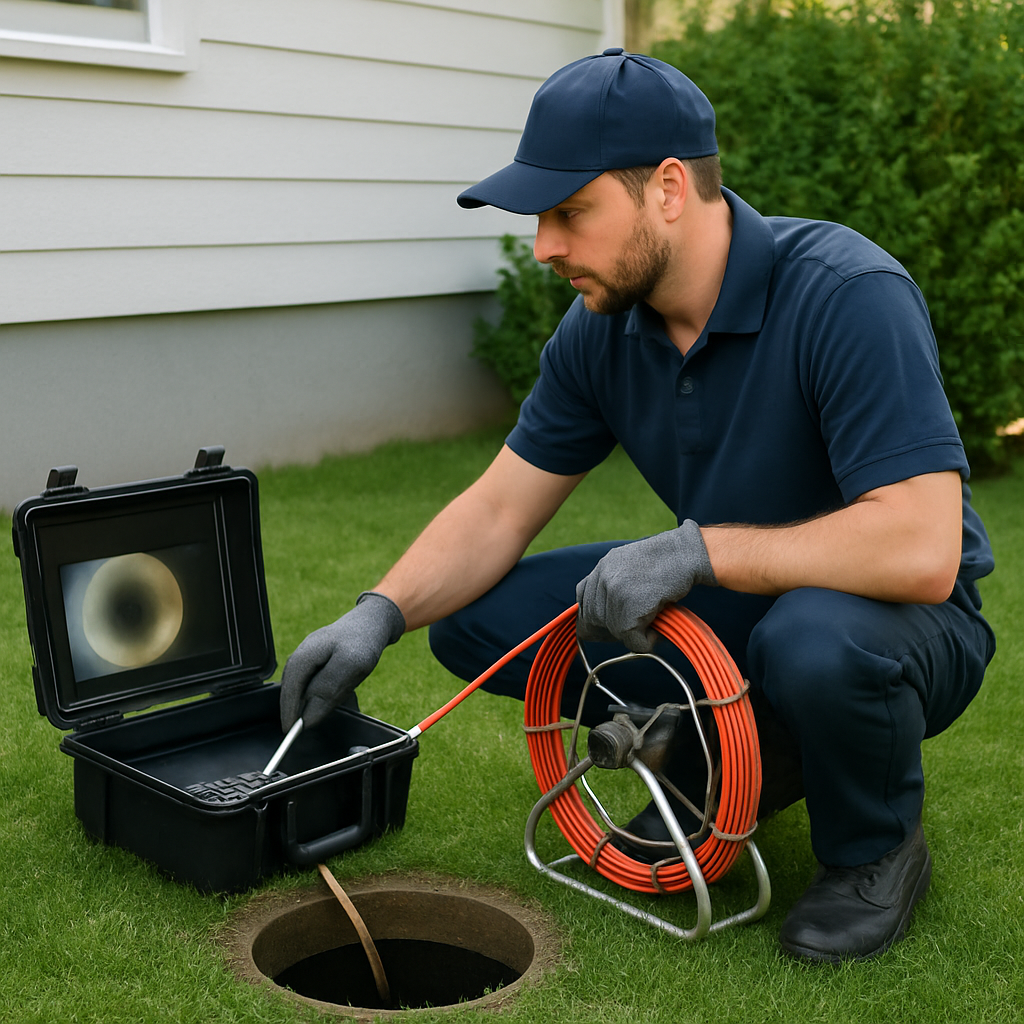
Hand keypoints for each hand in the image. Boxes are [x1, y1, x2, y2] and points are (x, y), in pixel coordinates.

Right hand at [279, 591, 404, 730]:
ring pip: (301, 682)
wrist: (376, 619)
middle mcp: (304, 652)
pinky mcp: (321, 655)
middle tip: (298, 727)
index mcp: (306, 654)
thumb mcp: (350, 666)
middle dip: (294, 706)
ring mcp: (311, 652)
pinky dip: (314, 691)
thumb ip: (327, 690)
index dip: (289, 711)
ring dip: (304, 699)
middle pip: (292, 685)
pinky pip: (311, 677)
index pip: (291, 688)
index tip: (290, 731)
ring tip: (310, 715)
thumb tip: (308, 716)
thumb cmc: (364, 640)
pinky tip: (323, 698)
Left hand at [575, 520, 716, 652]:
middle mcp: (603, 578)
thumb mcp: (630, 566)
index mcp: (601, 568)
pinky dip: (646, 642)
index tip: (611, 625)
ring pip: (614, 631)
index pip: (582, 601)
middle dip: (613, 628)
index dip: (595, 617)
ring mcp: (615, 592)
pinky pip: (632, 640)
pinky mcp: (631, 608)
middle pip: (594, 620)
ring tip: (652, 622)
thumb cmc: (665, 563)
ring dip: (633, 634)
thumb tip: (604, 619)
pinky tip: (657, 630)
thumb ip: (614, 585)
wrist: (687, 554)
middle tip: (637, 627)